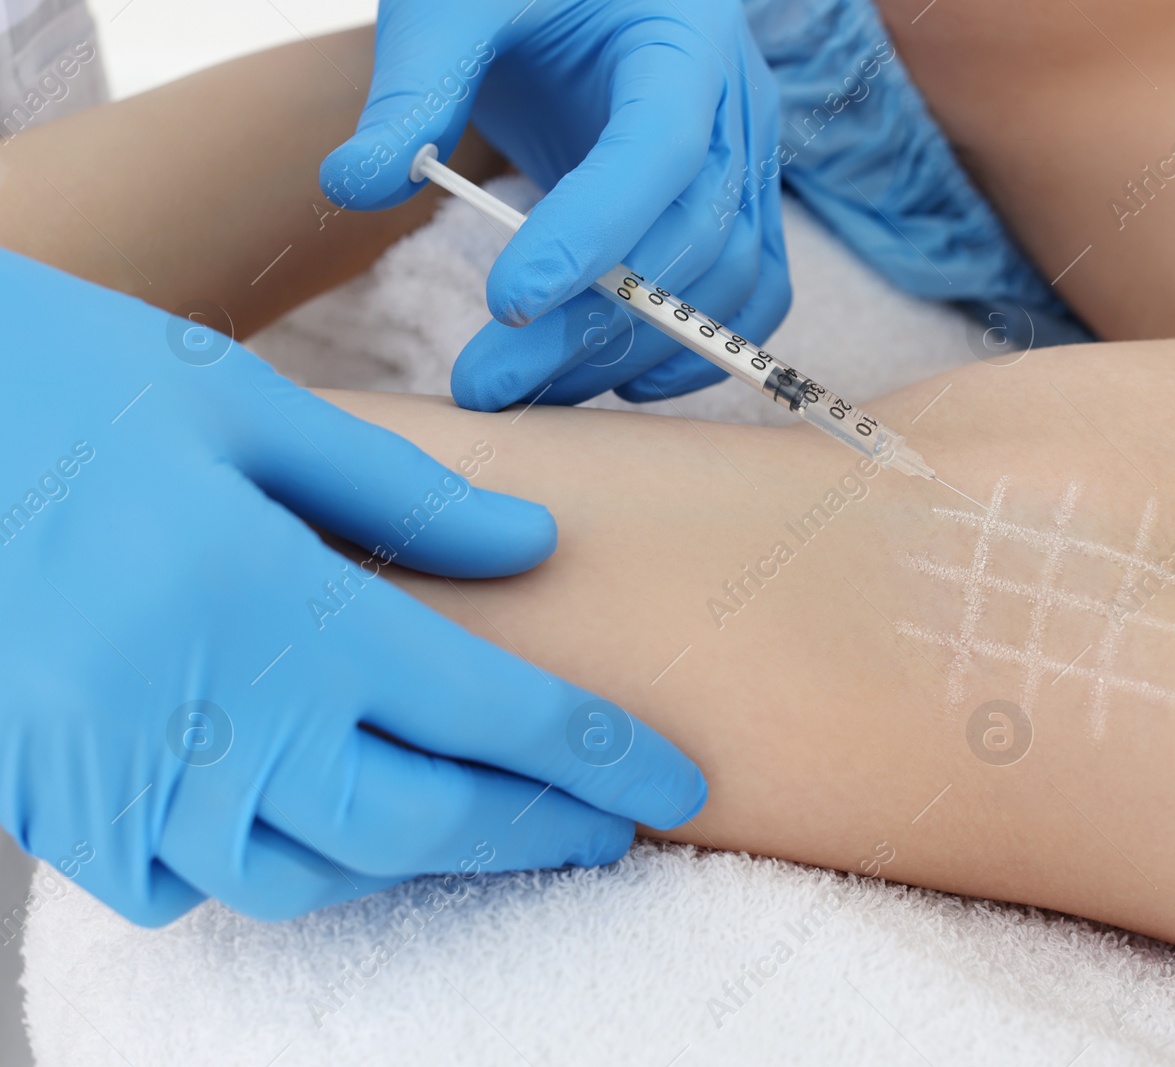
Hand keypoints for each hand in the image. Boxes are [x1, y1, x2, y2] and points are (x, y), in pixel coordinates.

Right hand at [0, 250, 706, 925]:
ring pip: (304, 873)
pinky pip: (183, 881)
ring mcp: (115, 771)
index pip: (481, 707)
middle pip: (412, 820)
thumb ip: (406, 494)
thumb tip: (533, 546)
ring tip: (478, 820)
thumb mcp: (250, 408)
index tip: (671, 785)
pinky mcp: (49, 797)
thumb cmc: (69, 386)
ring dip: (411, 859)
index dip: (593, 757)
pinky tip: (315, 818)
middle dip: (527, 831)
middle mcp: (199, 709)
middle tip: (604, 827)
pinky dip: (271, 865)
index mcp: (271, 601)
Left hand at [321, 0, 791, 409]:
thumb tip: (354, 185)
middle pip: (693, 235)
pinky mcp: (737, 204)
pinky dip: (693, 347)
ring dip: (631, 351)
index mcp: (682, 35)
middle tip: (484, 383)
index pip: (659, 147)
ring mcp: (746, 159)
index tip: (506, 303)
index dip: (595, 232)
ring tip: (526, 390)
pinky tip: (614, 377)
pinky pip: (747, 292)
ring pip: (725, 282)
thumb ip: (413, 85)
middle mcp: (734, 103)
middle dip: (592, 323)